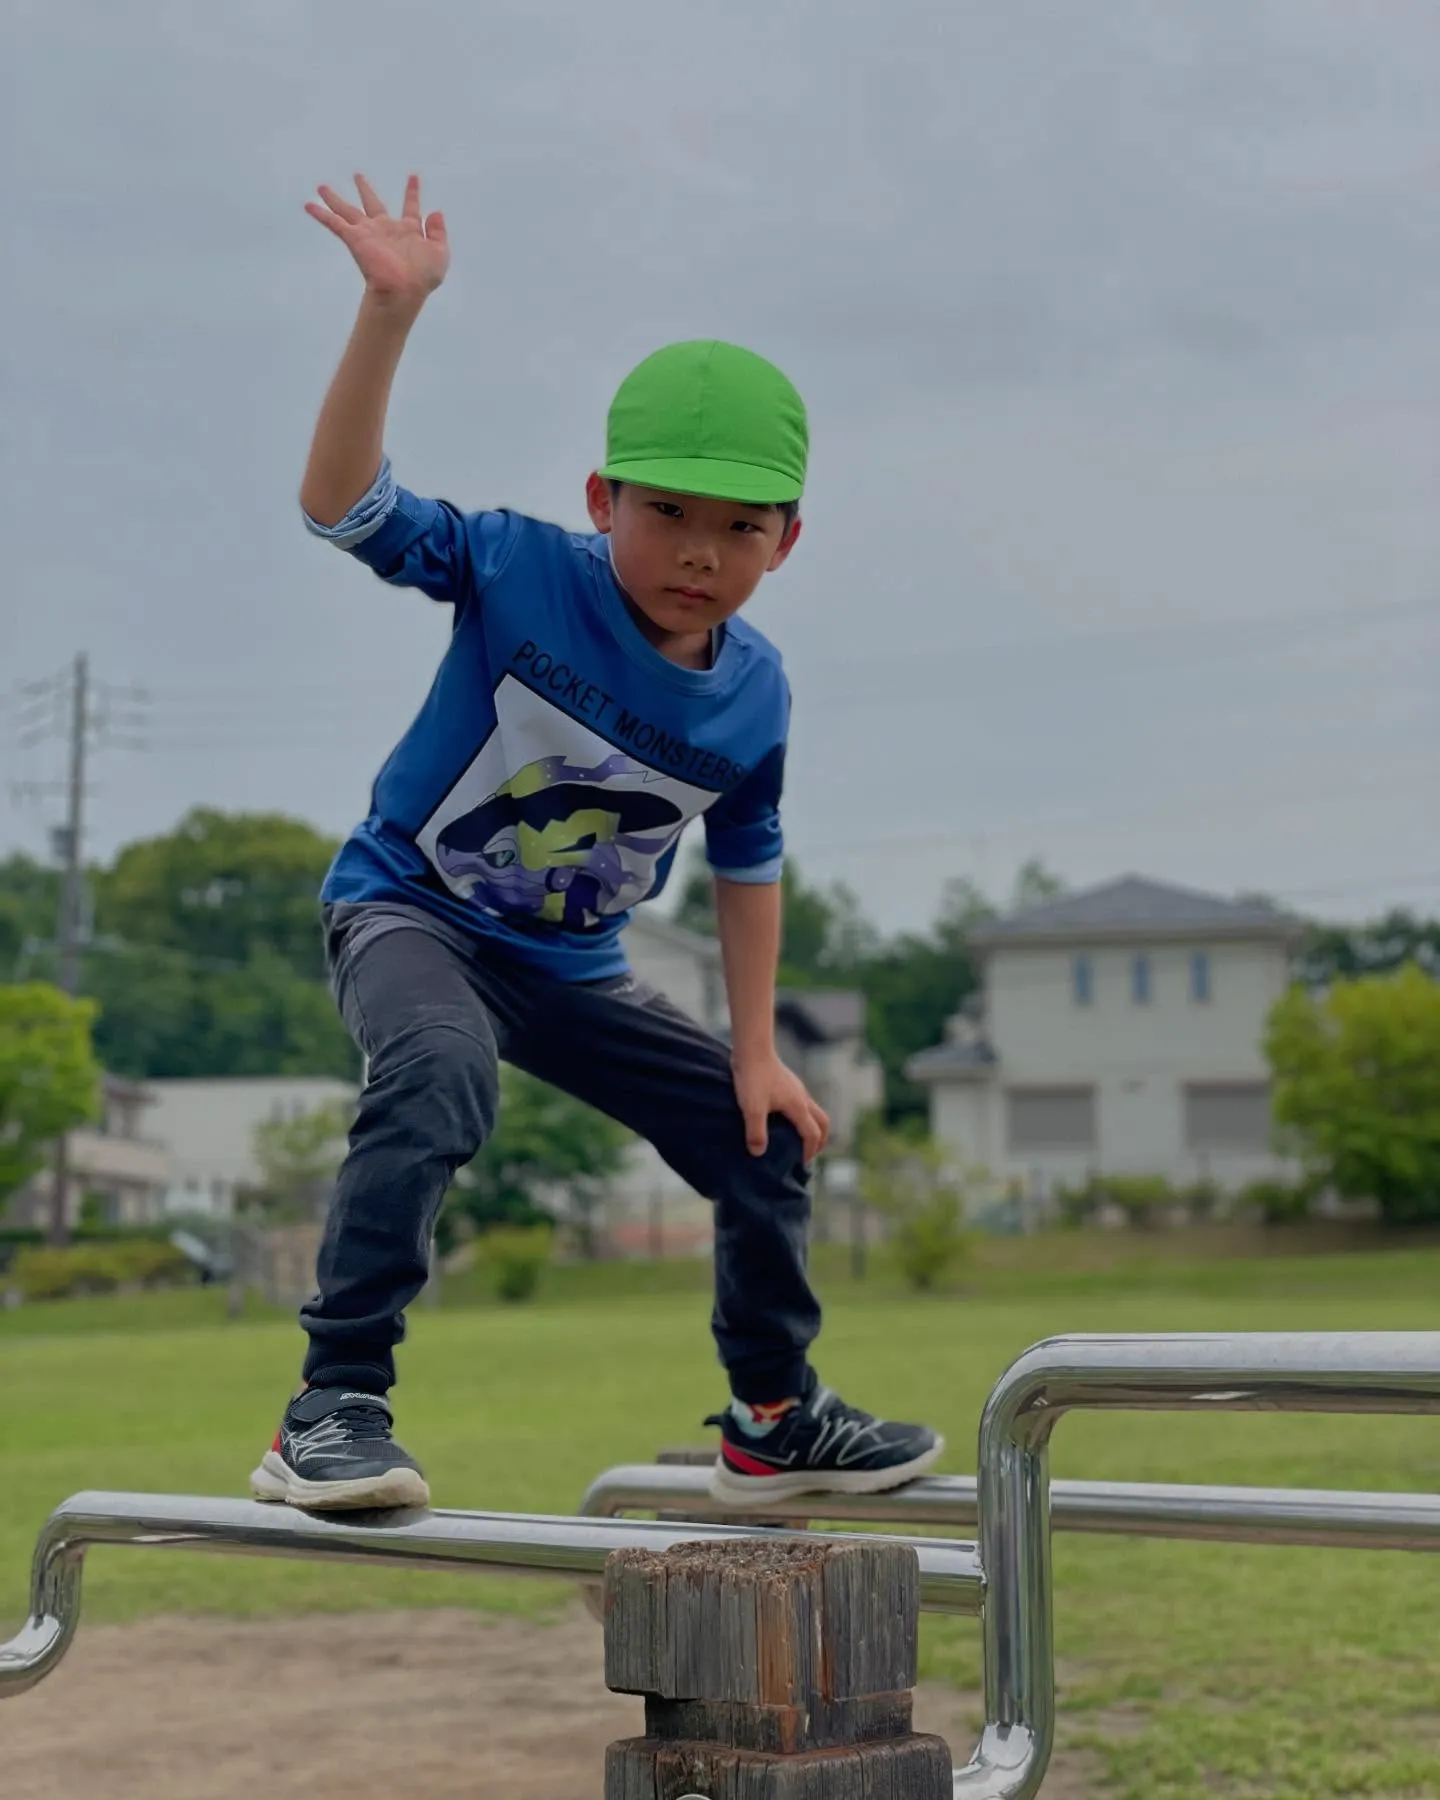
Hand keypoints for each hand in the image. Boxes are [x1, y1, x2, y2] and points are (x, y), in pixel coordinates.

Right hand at [305, 173, 449, 304]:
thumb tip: (437, 212)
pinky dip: (321, 214)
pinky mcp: (355, 239)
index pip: (410, 207)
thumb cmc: (423, 275)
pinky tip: (308, 204)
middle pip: (372, 203)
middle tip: (358, 175)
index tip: (413, 177)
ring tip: (322, 186)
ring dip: (335, 199)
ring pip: (348, 210)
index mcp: (408, 230)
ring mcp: (368, 234)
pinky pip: (334, 223)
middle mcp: (386, 229)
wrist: (404, 289)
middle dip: (365, 189)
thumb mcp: (440, 252)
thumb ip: (438, 232)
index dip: (412, 193)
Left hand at [732, 1052, 830, 1162]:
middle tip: (810, 1154)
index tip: (801, 1163)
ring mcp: (797, 1088)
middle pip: (823, 1122)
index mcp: (798, 1106)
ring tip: (798, 1139)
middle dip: (820, 1140)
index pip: (812, 1134)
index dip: (809, 1151)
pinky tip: (784, 1118)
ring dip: (812, 1127)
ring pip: (814, 1111)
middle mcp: (802, 1097)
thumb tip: (759, 1153)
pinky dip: (802, 1117)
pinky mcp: (788, 1082)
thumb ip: (756, 1132)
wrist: (752, 1048)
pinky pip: (803, 1103)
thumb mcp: (751, 1108)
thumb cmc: (752, 1078)